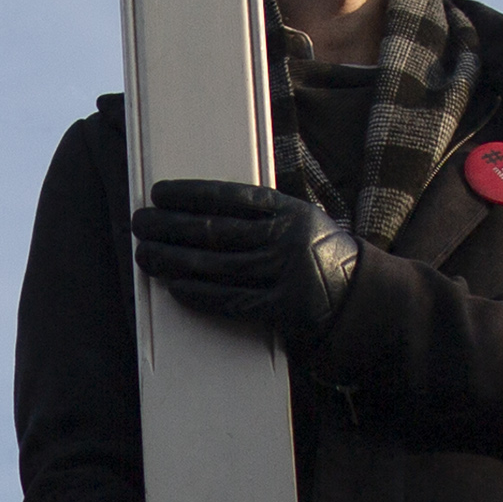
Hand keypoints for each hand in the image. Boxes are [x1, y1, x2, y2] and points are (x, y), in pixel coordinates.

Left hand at [128, 180, 368, 350]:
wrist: (362, 297)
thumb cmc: (320, 253)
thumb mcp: (301, 219)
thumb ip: (262, 213)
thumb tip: (199, 207)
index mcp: (289, 210)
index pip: (230, 197)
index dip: (190, 194)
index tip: (159, 193)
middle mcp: (286, 239)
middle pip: (216, 231)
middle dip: (171, 226)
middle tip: (140, 223)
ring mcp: (284, 275)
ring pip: (217, 266)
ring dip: (174, 259)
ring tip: (145, 254)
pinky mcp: (282, 308)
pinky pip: (231, 300)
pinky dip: (199, 293)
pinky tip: (174, 286)